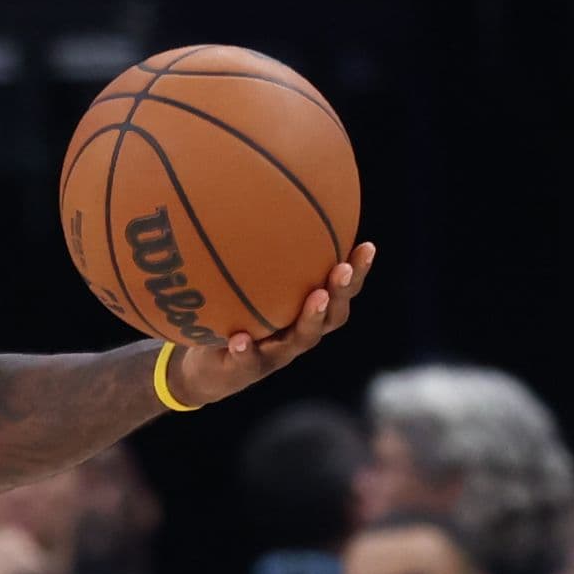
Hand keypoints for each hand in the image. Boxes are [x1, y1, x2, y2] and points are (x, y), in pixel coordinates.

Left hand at [172, 243, 376, 406]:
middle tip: (344, 269)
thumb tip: (254, 202)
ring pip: (300, 339)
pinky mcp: (245, 369)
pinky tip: (241, 339)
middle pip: (331, 316)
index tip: (367, 246)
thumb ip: (253, 258)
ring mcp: (274, 355)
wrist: (205, 372)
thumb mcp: (243, 287)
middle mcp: (297, 336)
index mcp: (304, 315)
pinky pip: (247, 359)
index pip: (339, 292)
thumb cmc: (231, 320)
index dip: (357, 272)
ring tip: (317, 296)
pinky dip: (246, 349)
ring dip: (310, 318)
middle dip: (341, 292)